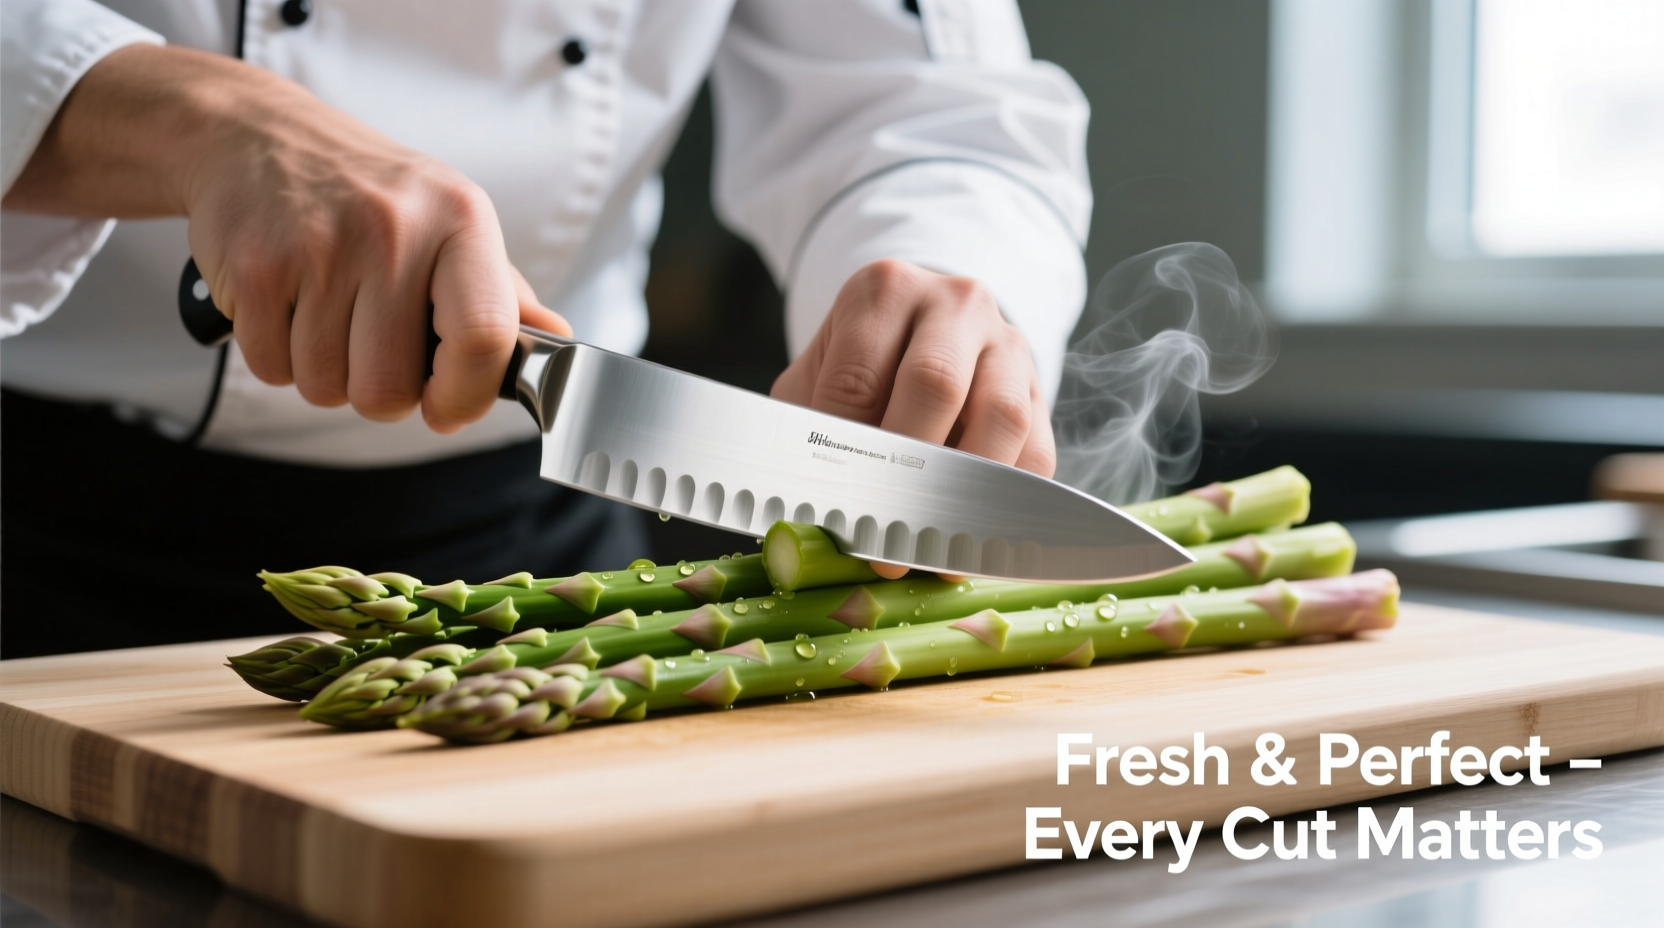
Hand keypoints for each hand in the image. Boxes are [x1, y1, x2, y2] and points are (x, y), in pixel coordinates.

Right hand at [4, 45, 564, 432]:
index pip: (484, 339)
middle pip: (390, 389)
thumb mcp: (451, 223)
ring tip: (328, 312)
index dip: (467, 396)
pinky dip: (279, 357)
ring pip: (327, 388)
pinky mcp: (254, 268)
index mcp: (460, 220)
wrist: (256, 134)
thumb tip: (559, 347)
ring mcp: (319, 248)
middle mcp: (393, 230)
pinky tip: (289, 305)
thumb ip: (503, 296)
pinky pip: (273, 370)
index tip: (447, 407)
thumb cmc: (369, 194)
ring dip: (327, 372)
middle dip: (381, 390)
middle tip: (373, 343)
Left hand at [771, 259, 1055, 578]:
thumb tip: (807, 515)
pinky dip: (1007, 503)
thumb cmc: (861, 365)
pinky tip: (973, 538)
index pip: (859, 378)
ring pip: (1002, 416)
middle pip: (936, 384)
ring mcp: (1006, 342)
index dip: (846, 454)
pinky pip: (1037, 452)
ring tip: (933, 548)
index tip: (837, 514)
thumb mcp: (817, 379)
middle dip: (907, 474)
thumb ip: (806, 432)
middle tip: (884, 540)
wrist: (925, 331)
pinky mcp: (1041, 389)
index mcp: (883, 291)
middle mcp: (953, 303)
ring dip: (966, 493)